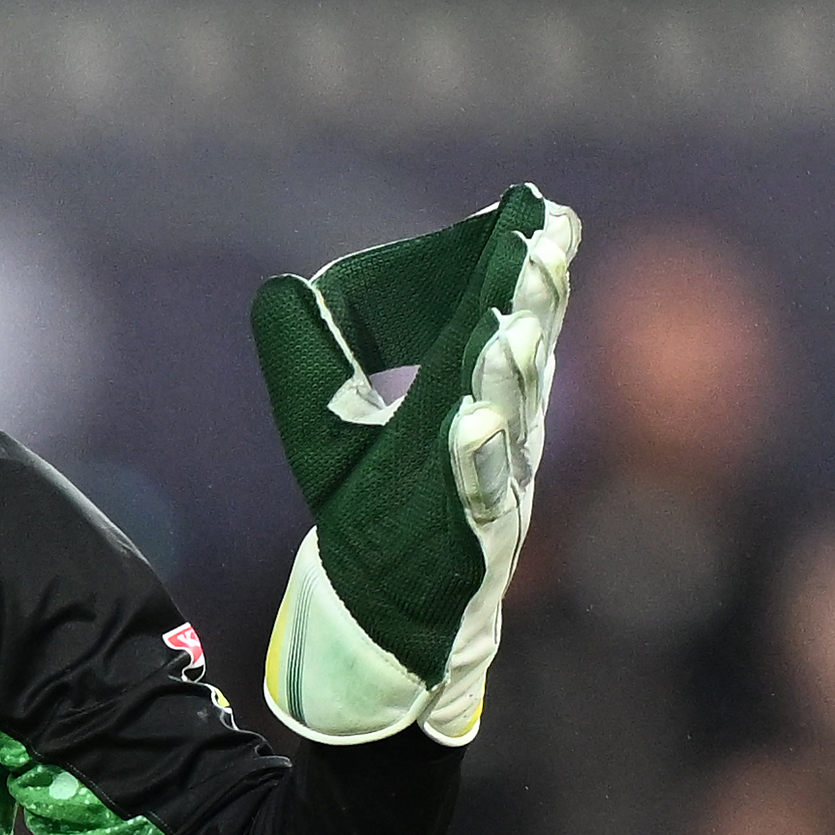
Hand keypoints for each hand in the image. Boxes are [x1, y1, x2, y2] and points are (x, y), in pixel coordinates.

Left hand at [251, 182, 575, 744]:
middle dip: (534, 298)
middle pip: (520, 358)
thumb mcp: (328, 431)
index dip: (524, 267)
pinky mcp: (466, 546)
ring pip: (508, 421)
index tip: (542, 208)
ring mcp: (487, 493)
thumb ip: (311, 360)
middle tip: (547, 239)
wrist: (388, 626)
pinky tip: (470, 421)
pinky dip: (475, 459)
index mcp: (473, 400)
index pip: (502, 319)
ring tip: (509, 321)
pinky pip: (476, 498)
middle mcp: (495, 438)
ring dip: (510, 369)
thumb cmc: (374, 520)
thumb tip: (288, 288)